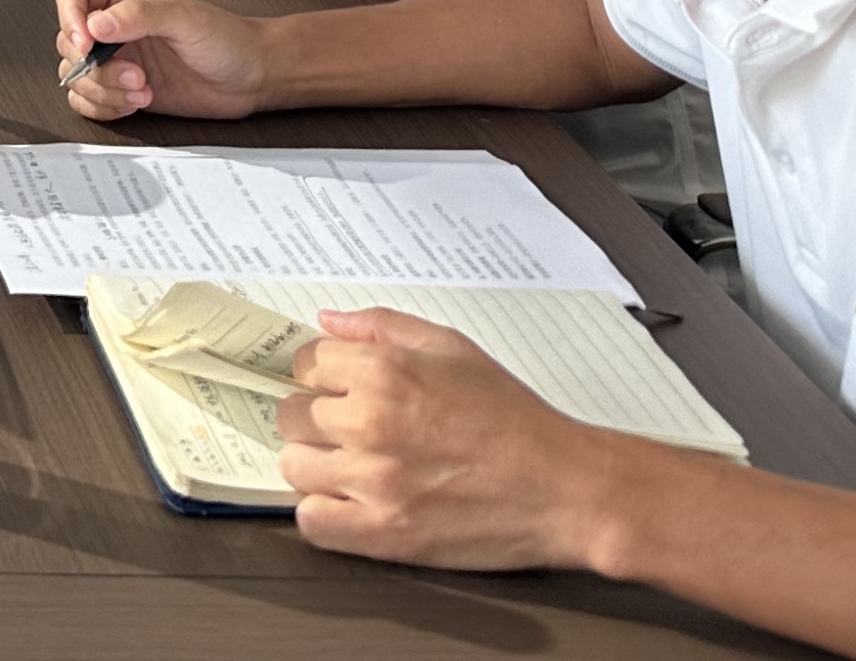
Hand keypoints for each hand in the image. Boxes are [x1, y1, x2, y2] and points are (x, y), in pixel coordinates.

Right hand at [50, 0, 277, 120]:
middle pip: (69, 41)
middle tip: (135, 74)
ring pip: (76, 75)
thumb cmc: (227, 39)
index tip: (87, 43)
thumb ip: (139, 15)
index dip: (70, 17)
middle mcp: (114, 25)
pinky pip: (87, 100)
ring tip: (143, 90)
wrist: (251, 78)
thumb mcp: (186, 18)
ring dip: (104, 90)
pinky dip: (104, 107)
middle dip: (97, 66)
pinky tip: (135, 104)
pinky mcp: (121, 89)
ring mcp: (116, 58)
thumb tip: (96, 23)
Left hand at [280, 311, 597, 568]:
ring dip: (316, 465)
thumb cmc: (515, 419)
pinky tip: (351, 503)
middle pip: (290, 414)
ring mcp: (373, 481)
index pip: (305, 363)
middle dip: (316, 418)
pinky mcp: (383, 533)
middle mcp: (370, 422)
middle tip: (351, 430)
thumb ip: (383, 326)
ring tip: (352, 467)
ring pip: (294, 466)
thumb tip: (328, 321)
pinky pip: (311, 521)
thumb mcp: (452, 348)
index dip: (323, 376)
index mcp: (384, 371)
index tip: (340, 389)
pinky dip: (323, 513)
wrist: (565, 488)